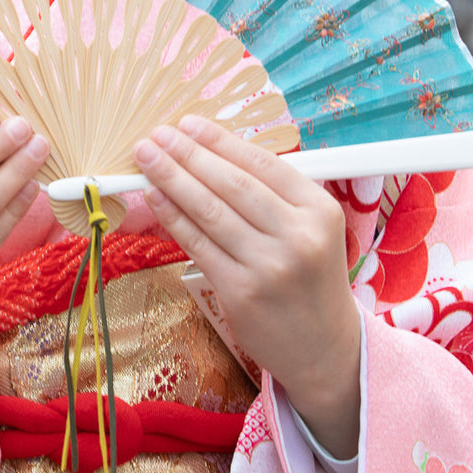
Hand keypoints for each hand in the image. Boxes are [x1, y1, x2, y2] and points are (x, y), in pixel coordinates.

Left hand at [133, 116, 360, 459]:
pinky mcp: (240, 293)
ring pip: (210, 211)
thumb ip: (274, 192)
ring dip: (172, 178)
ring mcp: (268, 267)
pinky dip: (173, 216)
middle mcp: (297, 236)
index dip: (220, 141)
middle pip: (232, 184)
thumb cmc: (310, 276)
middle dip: (189, 154)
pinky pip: (198, 244)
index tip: (188, 124)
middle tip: (158, 134)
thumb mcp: (313, 227)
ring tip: (147, 157)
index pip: (262, 164)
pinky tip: (155, 196)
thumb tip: (211, 151)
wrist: (326, 348)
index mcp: (319, 210)